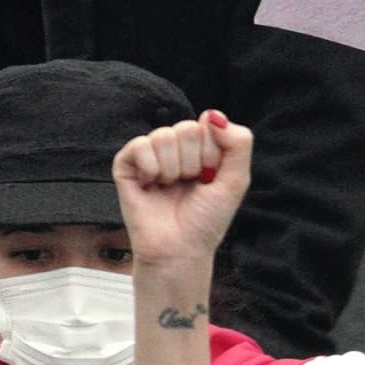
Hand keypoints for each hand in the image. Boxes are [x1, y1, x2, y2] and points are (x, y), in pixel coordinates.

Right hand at [114, 111, 256, 274]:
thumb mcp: (236, 180)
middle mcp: (174, 148)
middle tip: (188, 185)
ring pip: (163, 136)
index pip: (207, 124)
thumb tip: (213, 115)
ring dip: (172, 169)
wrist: (179, 250)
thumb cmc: (206, 220)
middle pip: (186, 128)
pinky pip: (139, 146)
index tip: (209, 179)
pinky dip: (150, 168)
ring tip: (169, 188)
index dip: (212, 154)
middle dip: (192, 162)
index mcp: (200, 148)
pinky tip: (151, 185)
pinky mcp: (126, 165)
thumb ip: (239, 143)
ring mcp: (150, 155)